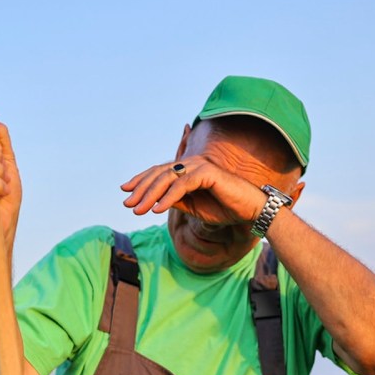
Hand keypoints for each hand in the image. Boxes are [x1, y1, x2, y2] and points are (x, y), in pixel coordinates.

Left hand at [120, 158, 263, 226]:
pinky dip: (168, 197)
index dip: (141, 181)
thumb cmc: (224, 208)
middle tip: (127, 203)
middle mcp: (191, 164)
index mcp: (188, 170)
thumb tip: (155, 203)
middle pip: (159, 174)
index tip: (125, 192)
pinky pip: (182, 186)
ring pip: (167, 179)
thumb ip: (176, 201)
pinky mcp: (207, 173)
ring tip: (138, 210)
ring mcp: (199, 166)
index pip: (159, 173)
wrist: (249, 211)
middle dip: (141, 189)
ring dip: (150, 195)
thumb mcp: (194, 208)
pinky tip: (157, 210)